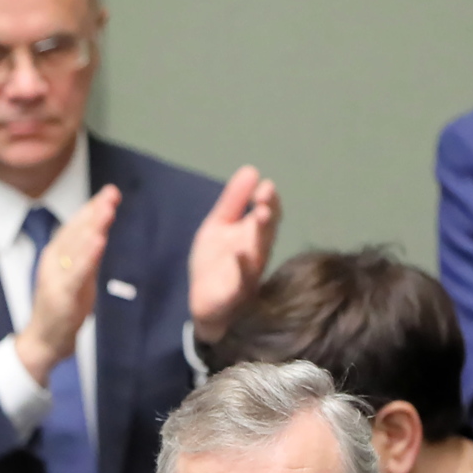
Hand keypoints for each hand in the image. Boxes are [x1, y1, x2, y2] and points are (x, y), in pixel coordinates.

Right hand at [13, 184, 118, 385]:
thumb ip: (88, 253)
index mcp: (56, 254)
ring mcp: (56, 276)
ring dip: (91, 227)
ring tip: (107, 210)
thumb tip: (102, 228)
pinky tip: (98, 241)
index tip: (110, 192)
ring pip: (75, 247)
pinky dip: (87, 255)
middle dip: (94, 211)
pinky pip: (76, 272)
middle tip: (112, 193)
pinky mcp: (61, 294)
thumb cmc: (63, 307)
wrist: (45, 340)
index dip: (92, 208)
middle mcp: (53, 260)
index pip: (76, 226)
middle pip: (75, 231)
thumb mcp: (79, 275)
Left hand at [187, 165, 281, 344]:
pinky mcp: (234, 293)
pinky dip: (242, 267)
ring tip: (260, 214)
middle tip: (266, 194)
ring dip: (261, 234)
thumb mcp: (218, 226)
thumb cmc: (215, 263)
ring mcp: (248, 274)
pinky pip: (242, 280)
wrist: (203, 303)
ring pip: (259, 252)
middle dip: (268, 212)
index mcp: (254, 235)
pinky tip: (240, 252)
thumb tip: (252, 169)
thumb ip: (233, 201)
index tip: (265, 185)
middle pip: (267, 230)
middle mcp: (256, 253)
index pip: (268, 214)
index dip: (269, 200)